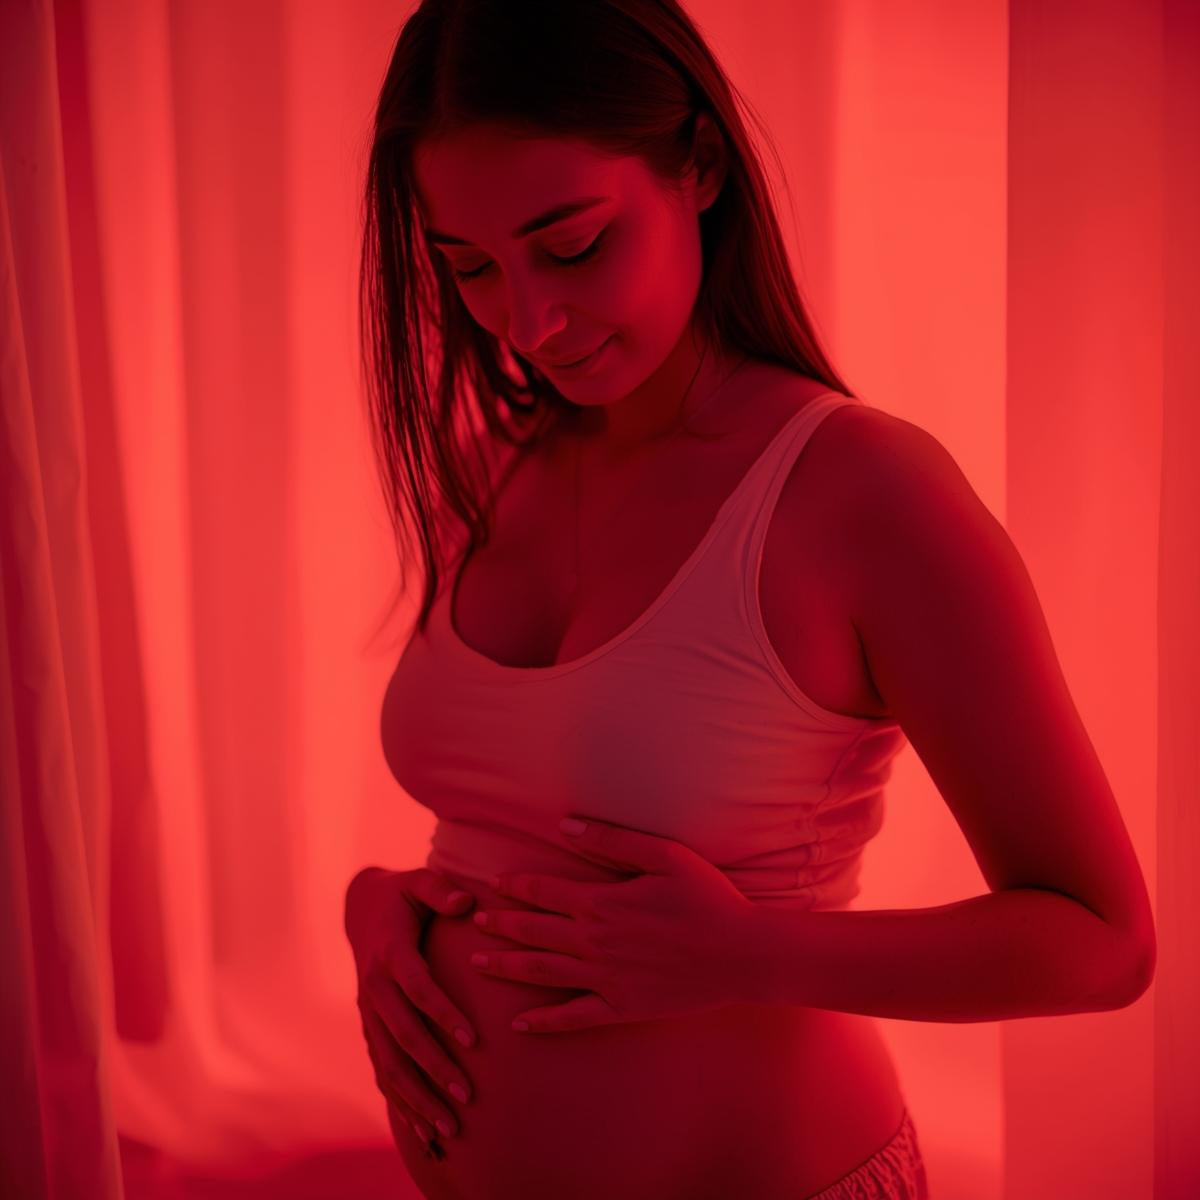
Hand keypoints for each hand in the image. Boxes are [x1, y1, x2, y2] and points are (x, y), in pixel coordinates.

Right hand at [344, 866, 476, 1149]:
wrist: (361, 908)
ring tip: (449, 1129)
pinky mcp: (370, 1028)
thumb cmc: (402, 894)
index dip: (444, 1014)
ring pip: (390, 1064)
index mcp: (391, 952)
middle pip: (404, 1036)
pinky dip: (401, 1102)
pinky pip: (383, 1071)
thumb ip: (441, 889)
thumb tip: (467, 903)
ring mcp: (369, 1012)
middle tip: (467, 1097)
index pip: (419, 988)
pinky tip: (423, 1131)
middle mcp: (375, 987)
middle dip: (435, 1069)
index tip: (474, 1040)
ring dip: (417, 1098)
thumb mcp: (419, 881)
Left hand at [470, 817, 754, 1032]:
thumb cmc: (708, 897)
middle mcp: (595, 941)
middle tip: (474, 923)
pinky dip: (544, 1021)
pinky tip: (519, 1024)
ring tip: (478, 964)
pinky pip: (574, 1017)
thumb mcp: (663, 855)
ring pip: (543, 972)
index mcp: (602, 902)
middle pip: (534, 932)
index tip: (493, 884)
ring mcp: (605, 978)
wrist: (741, 954)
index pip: (544, 891)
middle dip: (501, 926)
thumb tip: (564, 826)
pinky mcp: (621, 1007)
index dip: (516, 886)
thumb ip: (610, 840)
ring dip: (507, 967)